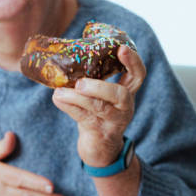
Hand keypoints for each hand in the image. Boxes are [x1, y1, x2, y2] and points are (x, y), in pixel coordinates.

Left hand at [52, 46, 145, 165]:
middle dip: (100, 86)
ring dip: (78, 98)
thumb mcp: (100, 96)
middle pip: (120, 94)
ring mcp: (113, 121)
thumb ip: (92, 79)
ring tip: (60, 91)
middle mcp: (124, 107)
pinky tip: (57, 98)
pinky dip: (68, 107)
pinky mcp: (99, 132)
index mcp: (127, 92)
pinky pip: (83, 117)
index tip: (122, 48)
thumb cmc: (97, 113)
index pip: (138, 75)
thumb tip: (66, 58)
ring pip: (99, 107)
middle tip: (80, 82)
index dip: (133, 61)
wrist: (99, 147)